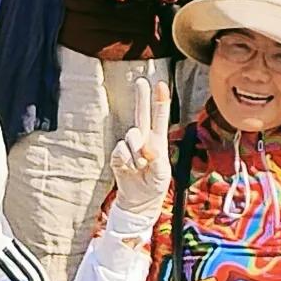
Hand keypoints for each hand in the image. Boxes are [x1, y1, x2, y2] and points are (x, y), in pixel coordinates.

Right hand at [102, 77, 174, 215]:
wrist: (140, 200)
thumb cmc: (154, 184)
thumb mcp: (162, 174)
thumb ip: (157, 161)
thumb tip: (148, 150)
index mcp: (157, 141)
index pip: (159, 118)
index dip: (160, 102)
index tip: (161, 84)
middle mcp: (143, 140)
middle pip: (141, 114)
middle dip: (142, 97)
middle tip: (142, 81)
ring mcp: (129, 147)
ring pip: (132, 135)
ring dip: (137, 150)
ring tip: (141, 166)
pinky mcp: (118, 156)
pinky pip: (120, 150)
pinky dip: (127, 160)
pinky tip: (130, 168)